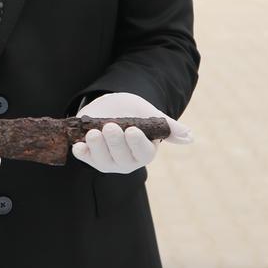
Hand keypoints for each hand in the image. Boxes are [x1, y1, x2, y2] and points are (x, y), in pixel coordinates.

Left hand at [71, 92, 191, 173]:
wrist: (112, 107)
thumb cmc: (134, 111)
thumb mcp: (150, 114)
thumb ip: (167, 126)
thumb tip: (190, 137)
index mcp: (145, 152)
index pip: (143, 153)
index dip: (137, 143)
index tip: (132, 130)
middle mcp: (127, 161)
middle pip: (122, 158)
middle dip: (115, 142)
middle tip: (110, 126)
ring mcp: (108, 161)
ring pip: (103, 161)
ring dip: (97, 148)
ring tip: (94, 133)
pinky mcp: (91, 156)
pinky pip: (86, 158)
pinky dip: (81, 153)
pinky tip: (77, 146)